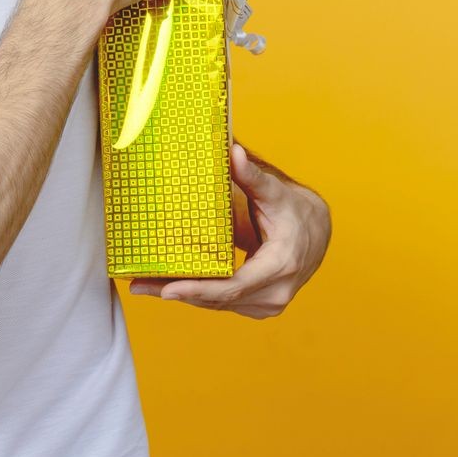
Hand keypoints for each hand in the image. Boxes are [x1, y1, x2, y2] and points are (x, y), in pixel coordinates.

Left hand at [129, 143, 331, 317]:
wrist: (317, 230)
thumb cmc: (293, 209)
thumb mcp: (275, 192)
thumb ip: (252, 175)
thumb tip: (233, 151)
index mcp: (280, 265)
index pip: (234, 286)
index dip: (199, 290)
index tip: (168, 290)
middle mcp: (276, 292)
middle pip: (220, 299)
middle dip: (179, 294)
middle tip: (139, 287)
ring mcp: (270, 303)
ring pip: (219, 305)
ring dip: (184, 297)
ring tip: (145, 287)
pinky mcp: (261, 305)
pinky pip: (225, 303)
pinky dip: (198, 296)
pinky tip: (169, 286)